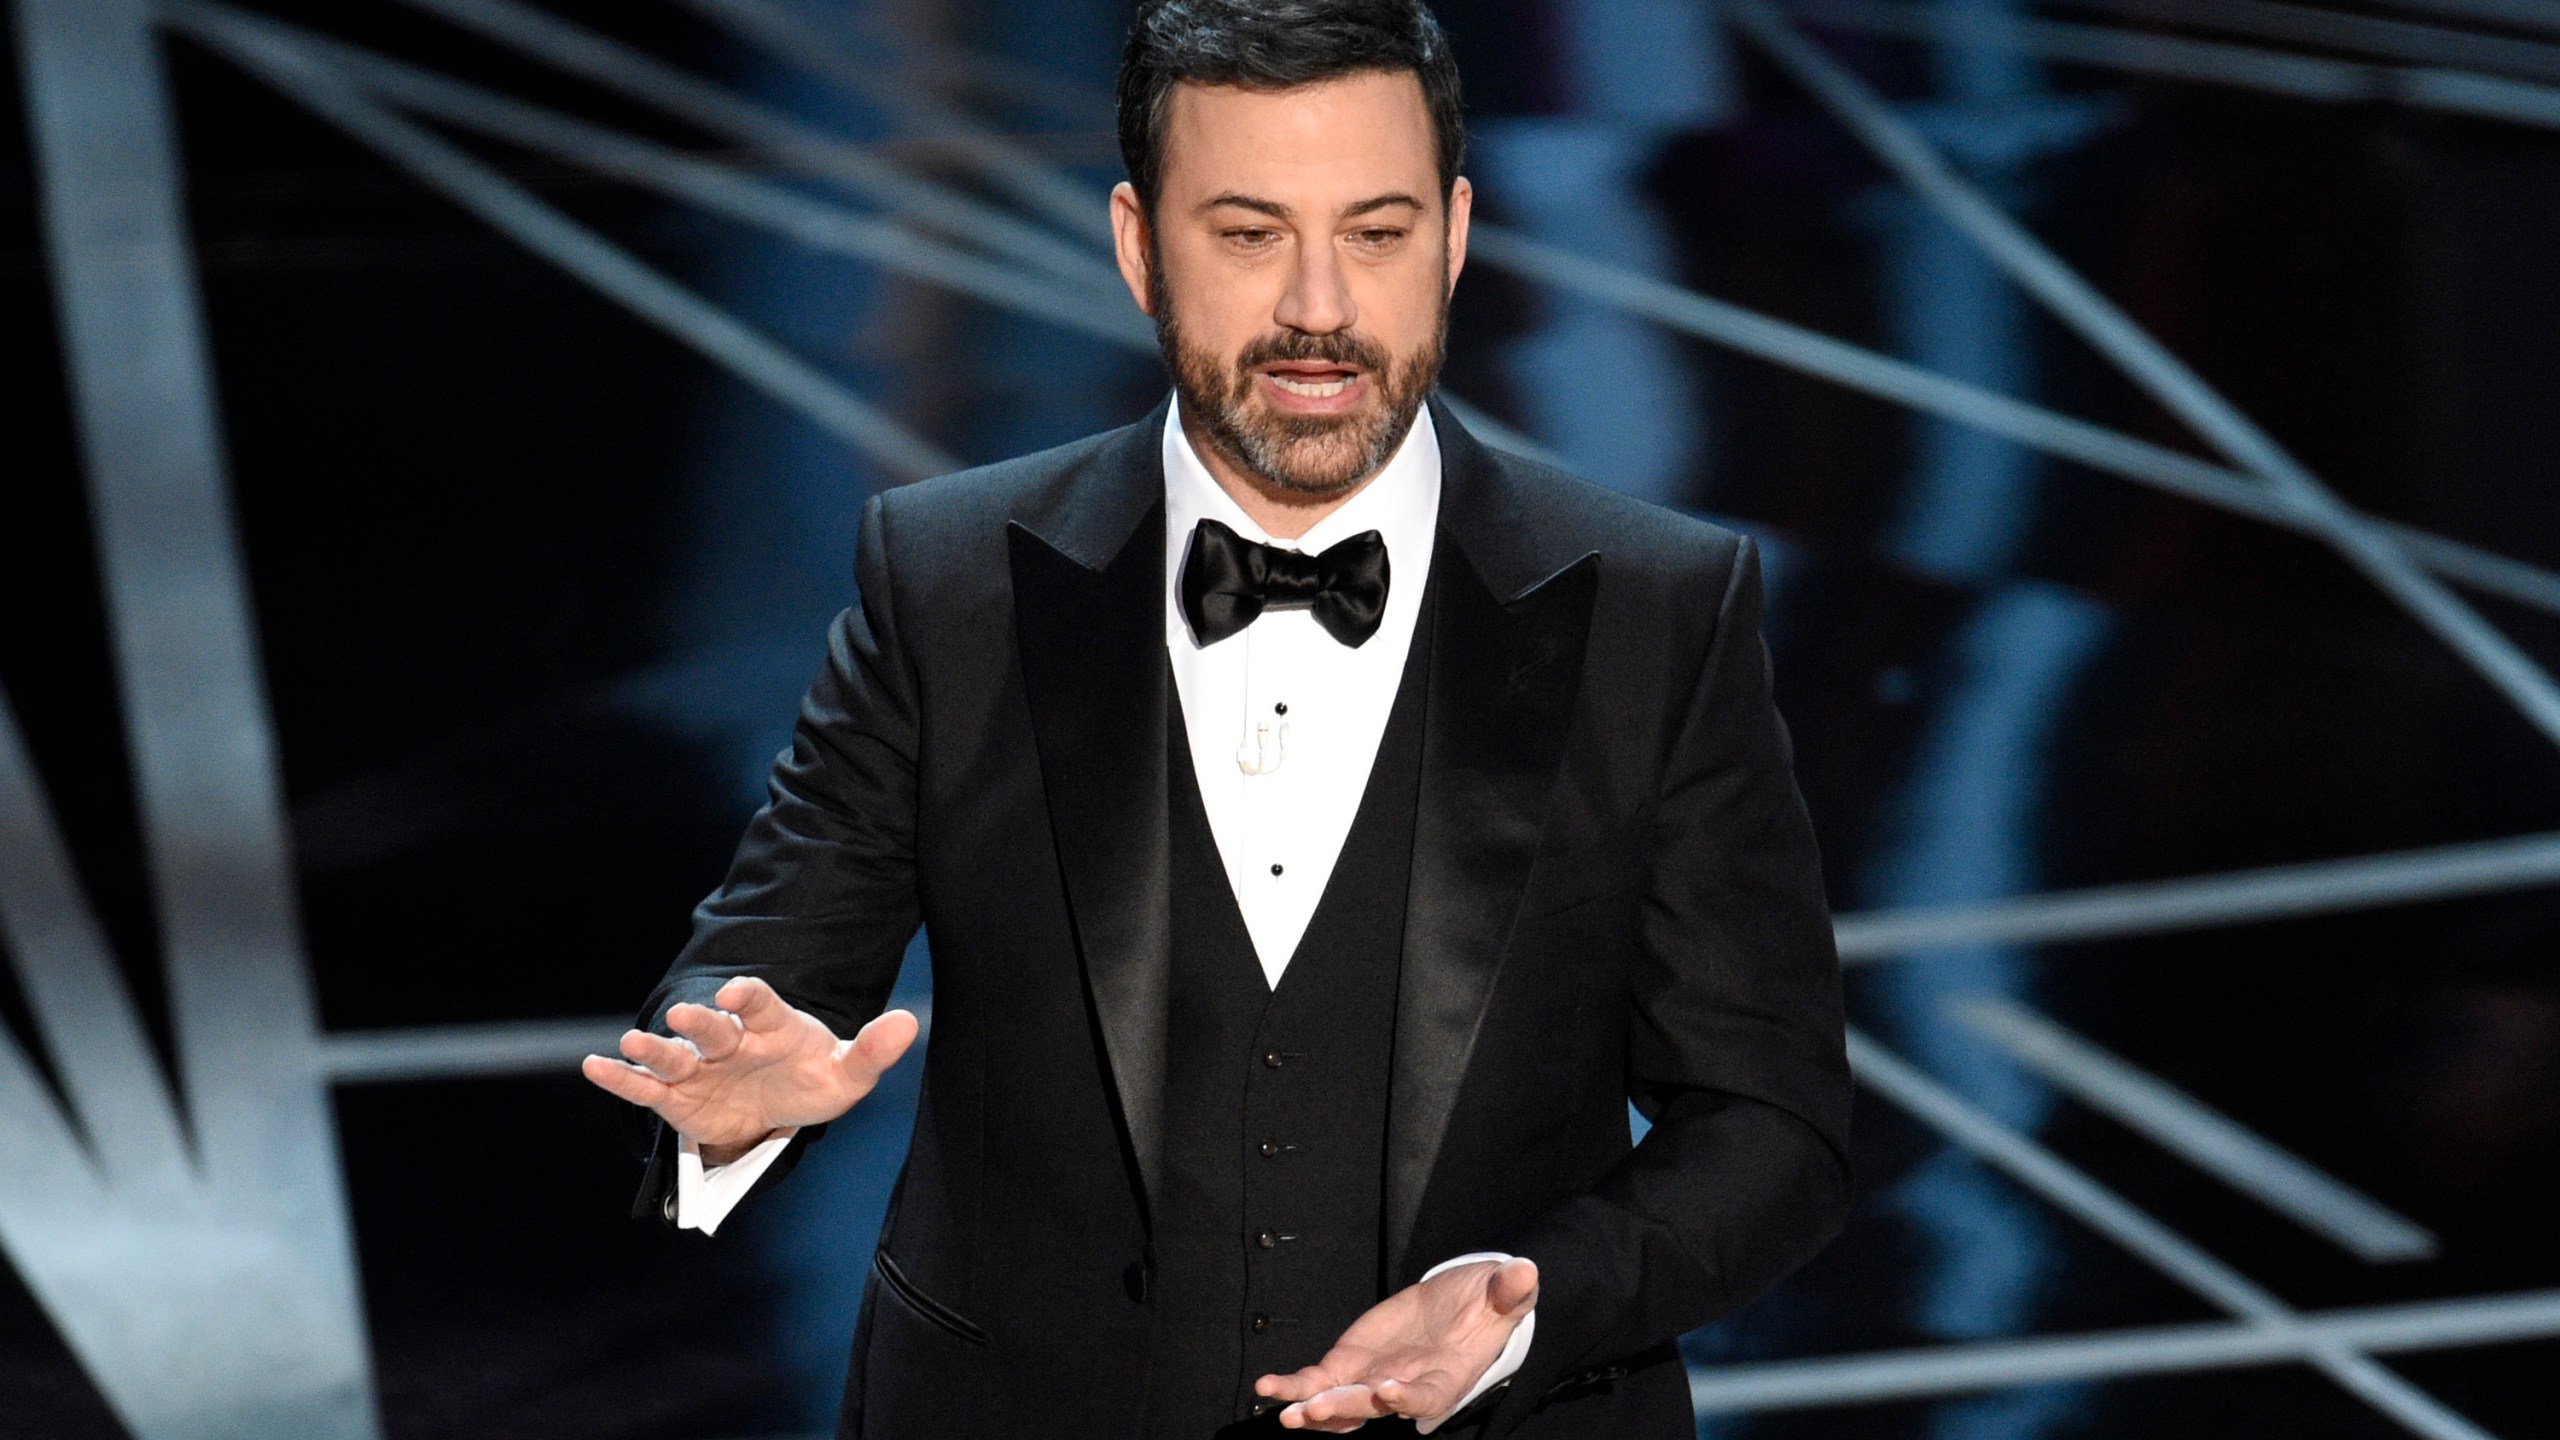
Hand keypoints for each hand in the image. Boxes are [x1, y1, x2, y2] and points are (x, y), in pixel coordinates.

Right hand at [579, 976, 918, 1157]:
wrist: (776, 1107)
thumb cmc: (811, 1079)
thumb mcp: (846, 1073)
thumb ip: (873, 1050)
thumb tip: (909, 1024)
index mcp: (771, 1025)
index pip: (760, 1003)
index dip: (748, 996)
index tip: (737, 992)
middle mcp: (730, 1040)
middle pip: (712, 1027)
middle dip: (699, 1022)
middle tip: (684, 1015)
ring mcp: (700, 1067)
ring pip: (674, 1055)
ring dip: (653, 1048)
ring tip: (630, 1042)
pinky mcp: (677, 1098)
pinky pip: (647, 1088)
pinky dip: (621, 1079)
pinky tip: (595, 1067)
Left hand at [1253, 1257, 1537, 1432]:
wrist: (1457, 1303)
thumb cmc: (1484, 1304)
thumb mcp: (1502, 1293)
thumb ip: (1509, 1291)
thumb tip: (1526, 1272)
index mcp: (1445, 1378)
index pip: (1426, 1397)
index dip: (1408, 1400)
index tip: (1388, 1392)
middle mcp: (1405, 1388)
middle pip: (1374, 1405)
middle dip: (1347, 1407)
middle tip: (1318, 1408)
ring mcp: (1371, 1380)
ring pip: (1340, 1404)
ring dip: (1314, 1410)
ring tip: (1287, 1413)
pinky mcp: (1348, 1365)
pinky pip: (1316, 1381)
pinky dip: (1294, 1387)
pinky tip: (1268, 1387)